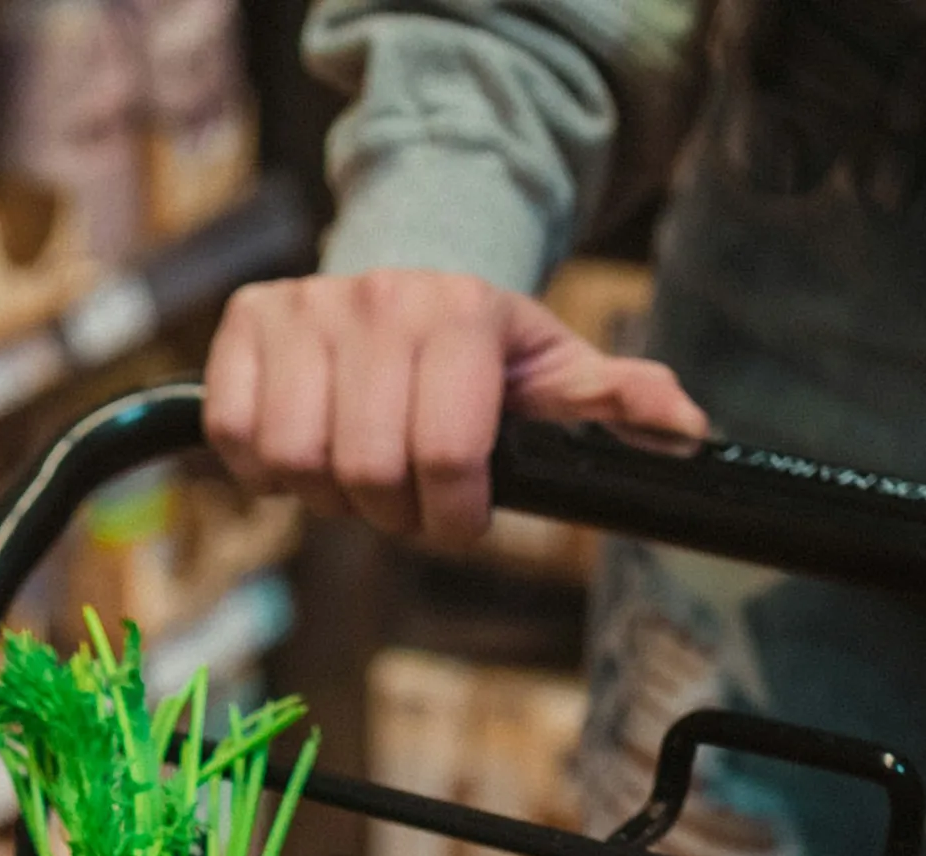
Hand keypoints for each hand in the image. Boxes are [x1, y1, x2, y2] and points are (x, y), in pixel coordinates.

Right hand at [207, 268, 706, 547]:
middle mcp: (378, 300)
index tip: (461, 517)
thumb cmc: (481, 345)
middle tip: (406, 498)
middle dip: (390, 512)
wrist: (405, 268)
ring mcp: (305, 306)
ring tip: (356, 472)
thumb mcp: (556, 368)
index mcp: (462, 315)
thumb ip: (619, 403)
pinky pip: (237, 434)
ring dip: (326, 494)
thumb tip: (688, 432)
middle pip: (364, 470)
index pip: (445, 457)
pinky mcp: (248, 320)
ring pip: (295, 459)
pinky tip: (304, 454)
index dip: (452, 516)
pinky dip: (264, 471)